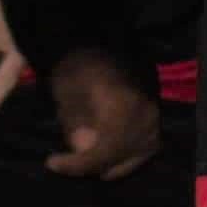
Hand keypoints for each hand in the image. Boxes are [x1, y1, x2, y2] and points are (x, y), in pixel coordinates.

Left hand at [43, 51, 160, 180]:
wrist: (98, 41)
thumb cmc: (79, 64)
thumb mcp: (67, 93)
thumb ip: (75, 126)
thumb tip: (83, 150)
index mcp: (123, 105)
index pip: (104, 150)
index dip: (78, 164)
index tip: (51, 162)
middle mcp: (145, 112)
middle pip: (121, 156)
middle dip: (93, 165)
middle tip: (69, 163)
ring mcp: (154, 113)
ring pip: (137, 154)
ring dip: (112, 162)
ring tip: (88, 160)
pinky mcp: (155, 112)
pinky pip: (147, 146)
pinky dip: (129, 155)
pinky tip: (110, 154)